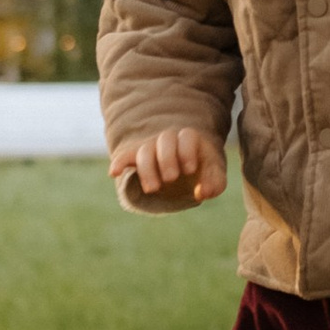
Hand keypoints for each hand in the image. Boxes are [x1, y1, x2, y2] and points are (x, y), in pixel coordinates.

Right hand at [109, 126, 229, 209]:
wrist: (186, 170)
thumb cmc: (203, 171)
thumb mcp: (215, 177)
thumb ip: (215, 184)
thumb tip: (201, 193)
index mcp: (190, 139)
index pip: (186, 136)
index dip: (186, 151)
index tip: (189, 169)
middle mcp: (169, 140)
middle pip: (164, 140)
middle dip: (166, 159)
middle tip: (171, 179)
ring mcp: (152, 148)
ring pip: (144, 151)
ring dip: (147, 169)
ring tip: (153, 189)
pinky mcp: (137, 159)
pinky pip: (125, 156)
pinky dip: (119, 163)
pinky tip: (113, 173)